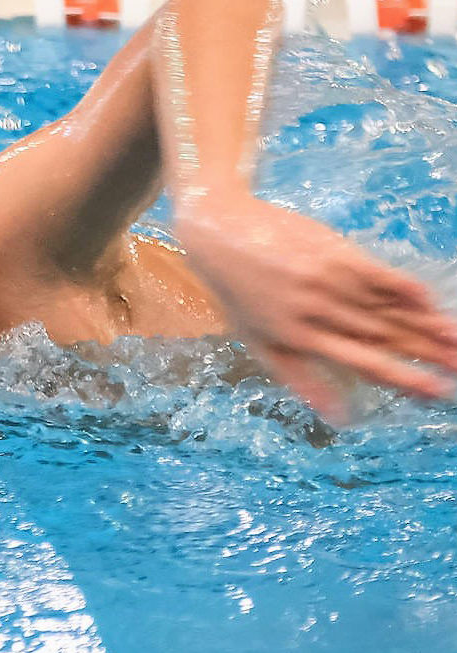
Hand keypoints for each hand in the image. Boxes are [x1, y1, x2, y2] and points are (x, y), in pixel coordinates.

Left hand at [175, 193, 456, 422]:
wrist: (221, 231)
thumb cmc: (239, 293)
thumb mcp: (258, 341)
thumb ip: (301, 378)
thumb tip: (339, 417)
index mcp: (298, 337)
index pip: (362, 362)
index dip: (403, 378)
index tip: (437, 393)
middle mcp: (317, 310)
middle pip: (385, 336)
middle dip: (429, 355)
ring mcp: (329, 279)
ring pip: (389, 308)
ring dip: (429, 325)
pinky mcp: (336, 251)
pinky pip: (381, 274)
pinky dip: (408, 290)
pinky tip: (433, 303)